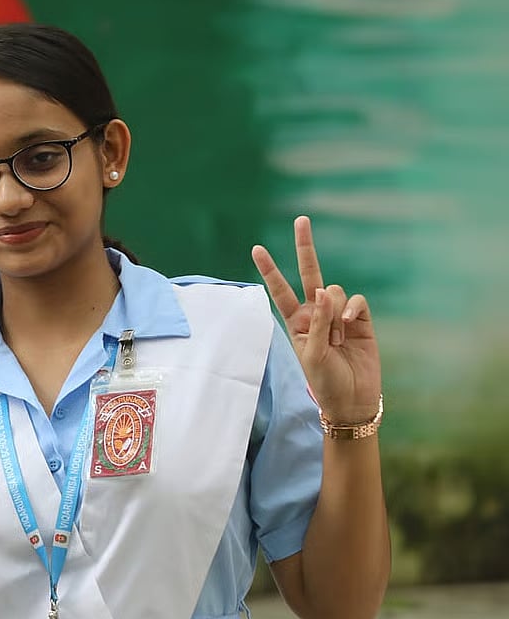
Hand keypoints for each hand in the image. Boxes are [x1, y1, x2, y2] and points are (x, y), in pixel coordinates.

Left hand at [251, 215, 381, 424]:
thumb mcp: (312, 354)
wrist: (352, 399)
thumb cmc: (325, 381)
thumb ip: (317, 322)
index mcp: (296, 321)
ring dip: (334, 313)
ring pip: (333, 291)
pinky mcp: (361, 320)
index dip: (269, 269)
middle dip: (305, 246)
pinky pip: (355, 301)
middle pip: (309, 273)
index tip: (256, 248)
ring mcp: (338, 315)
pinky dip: (350, 310)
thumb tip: (322, 291)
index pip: (279, 290)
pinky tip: (350, 326)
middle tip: (301, 220)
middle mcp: (316, 313)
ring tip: (336, 340)